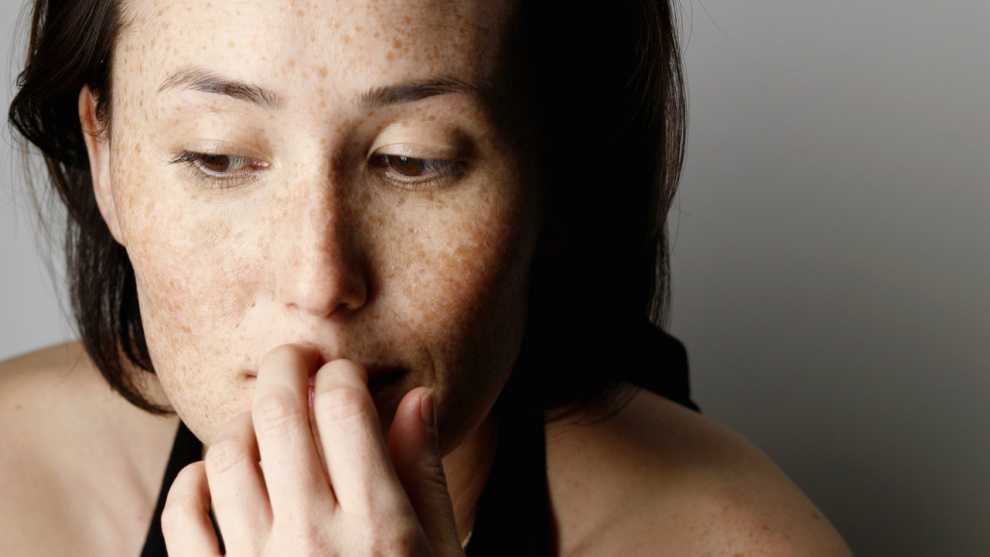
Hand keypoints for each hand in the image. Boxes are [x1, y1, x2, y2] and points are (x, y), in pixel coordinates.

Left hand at [161, 344, 466, 555]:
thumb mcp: (442, 552)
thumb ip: (424, 474)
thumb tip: (415, 397)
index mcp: (378, 523)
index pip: (344, 406)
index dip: (342, 372)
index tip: (346, 374)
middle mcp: (313, 536)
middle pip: (280, 412)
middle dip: (286, 366)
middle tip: (294, 358)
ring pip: (228, 454)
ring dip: (244, 424)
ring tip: (265, 425)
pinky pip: (185, 518)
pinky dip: (194, 482)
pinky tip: (219, 476)